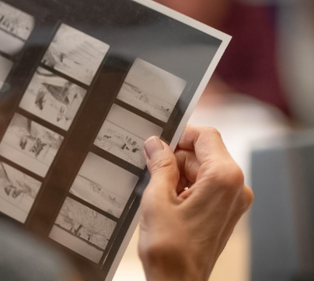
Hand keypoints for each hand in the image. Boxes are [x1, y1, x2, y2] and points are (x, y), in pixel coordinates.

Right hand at [138, 126, 252, 280]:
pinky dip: (184, 187)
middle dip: (174, 158)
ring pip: (201, 170)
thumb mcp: (157, 199)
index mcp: (224, 179)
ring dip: (177, 174)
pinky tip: (165, 200)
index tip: (159, 140)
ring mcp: (231, 201)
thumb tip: (156, 144)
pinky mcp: (223, 211)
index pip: (205, 136)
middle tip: (150, 169)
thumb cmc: (171, 250)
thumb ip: (159, 165)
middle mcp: (235, 187)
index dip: (180, 134)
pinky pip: (204, 186)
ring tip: (157, 193)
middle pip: (202, 154)